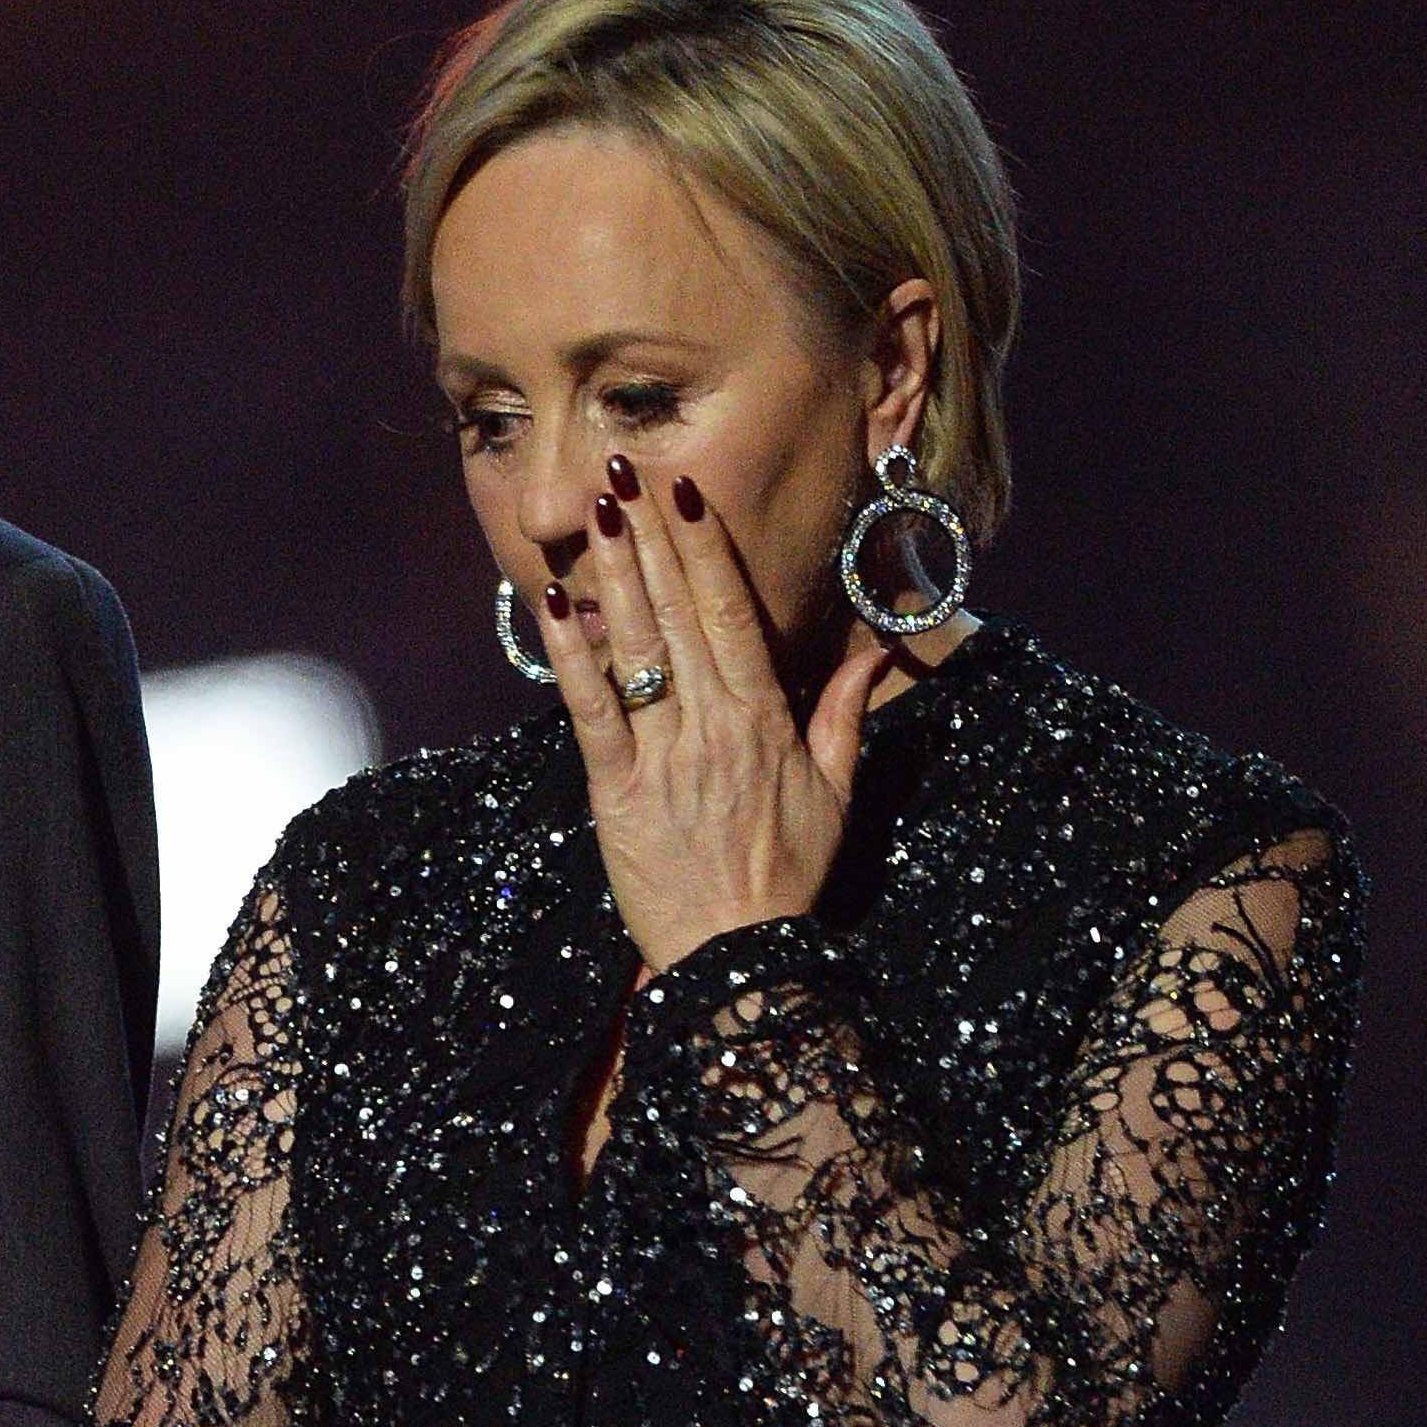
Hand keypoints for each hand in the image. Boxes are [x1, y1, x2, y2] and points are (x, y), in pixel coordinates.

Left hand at [547, 453, 891, 976]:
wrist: (737, 955)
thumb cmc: (786, 876)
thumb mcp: (836, 791)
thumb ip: (844, 714)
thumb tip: (874, 649)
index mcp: (765, 719)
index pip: (733, 614)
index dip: (707, 548)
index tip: (688, 494)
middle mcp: (714, 725)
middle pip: (680, 613)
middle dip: (651, 538)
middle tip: (625, 471)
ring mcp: (663, 755)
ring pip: (636, 648)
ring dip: (613, 574)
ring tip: (593, 512)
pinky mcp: (615, 790)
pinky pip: (590, 711)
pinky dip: (570, 656)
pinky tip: (552, 604)